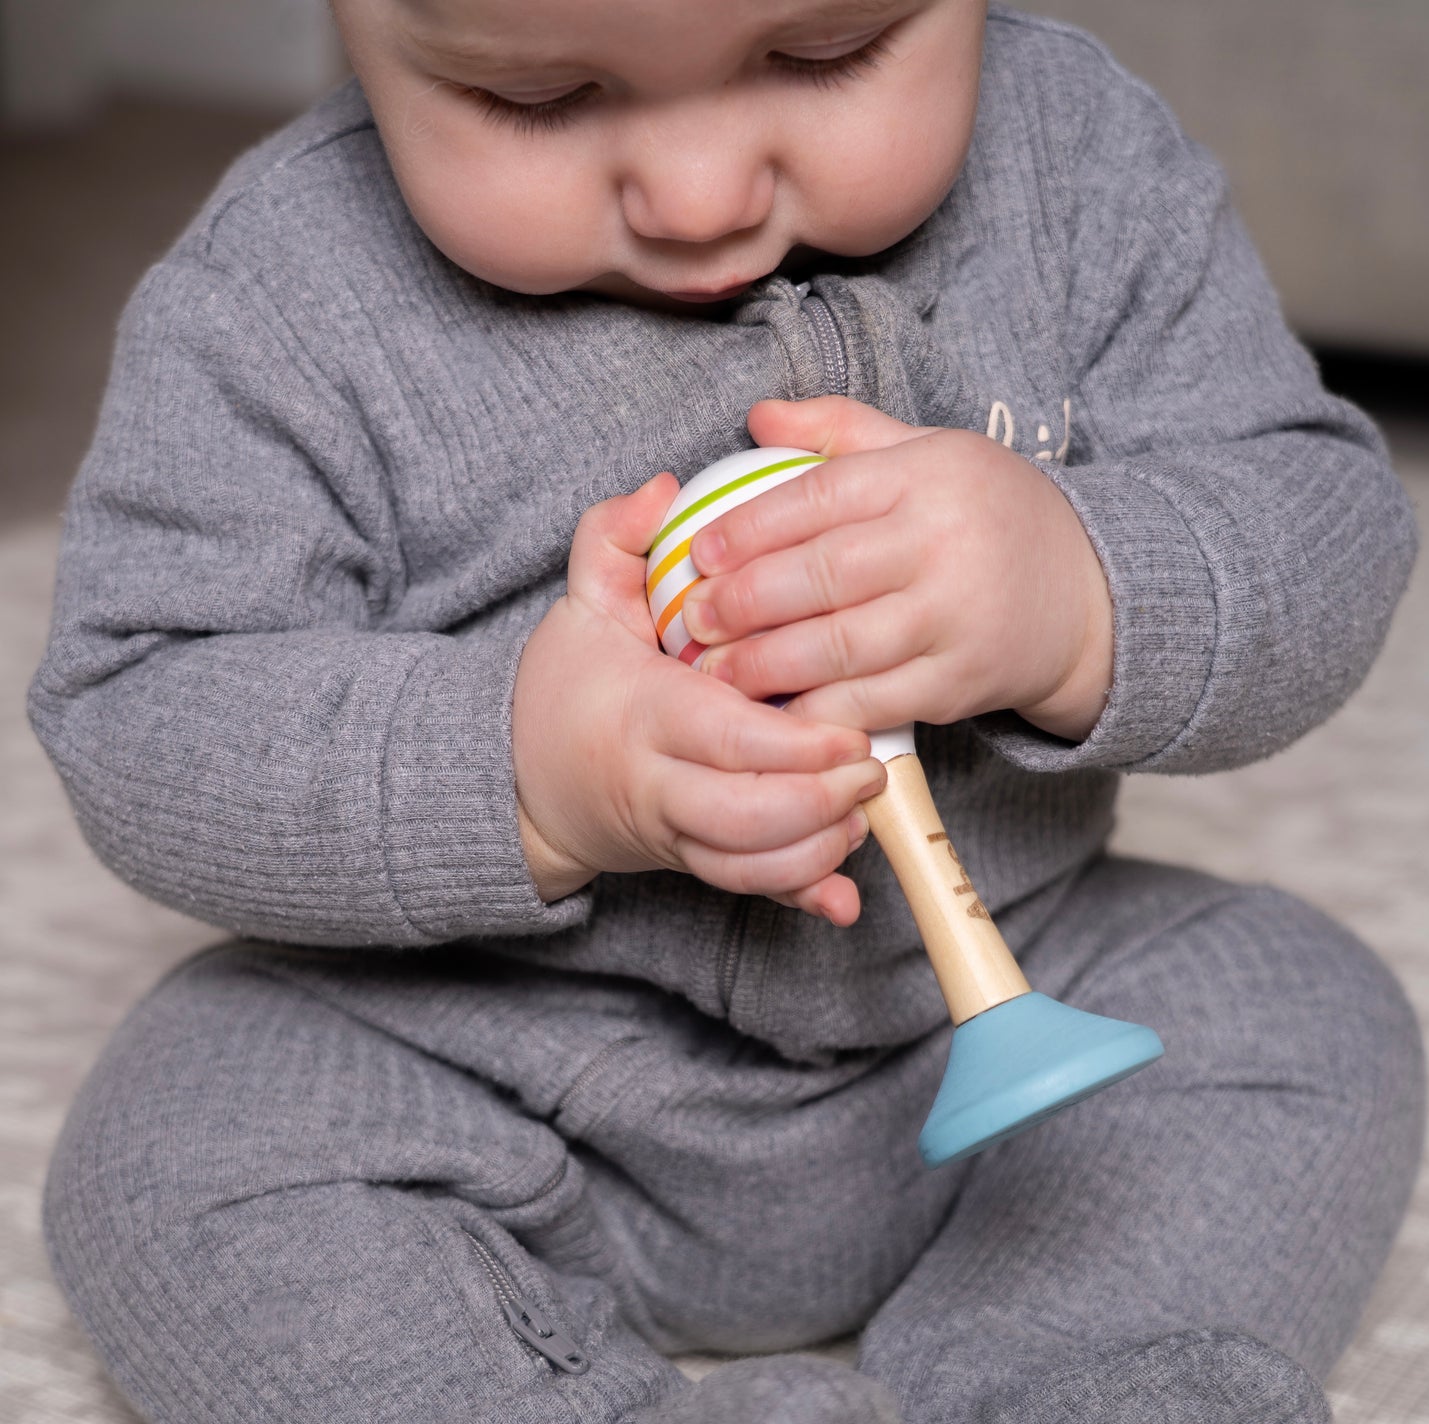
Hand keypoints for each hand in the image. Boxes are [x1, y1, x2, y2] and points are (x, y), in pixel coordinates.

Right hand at [512, 471, 886, 924]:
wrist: (526, 778)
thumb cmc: (566, 686)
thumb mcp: (579, 602)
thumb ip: (613, 538)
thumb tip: (663, 488)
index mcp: (643, 715)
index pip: (725, 738)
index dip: (793, 744)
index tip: (848, 730)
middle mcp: (657, 784)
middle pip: (744, 816)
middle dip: (817, 803)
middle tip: (869, 769)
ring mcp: (673, 831)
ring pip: (747, 866)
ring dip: (814, 851)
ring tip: (860, 811)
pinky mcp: (689, 862)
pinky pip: (744, 892)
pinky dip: (796, 896)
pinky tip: (842, 894)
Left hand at [680, 397, 1113, 740]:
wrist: (1086, 595)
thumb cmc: (988, 516)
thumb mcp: (929, 453)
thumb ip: (842, 431)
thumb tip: (758, 416)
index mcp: (927, 476)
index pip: (820, 498)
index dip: (749, 528)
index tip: (699, 552)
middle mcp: (942, 545)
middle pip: (823, 576)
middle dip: (746, 602)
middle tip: (693, 619)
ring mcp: (954, 620)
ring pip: (841, 646)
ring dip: (767, 664)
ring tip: (715, 671)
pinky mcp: (959, 683)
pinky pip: (873, 701)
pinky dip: (817, 711)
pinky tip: (774, 712)